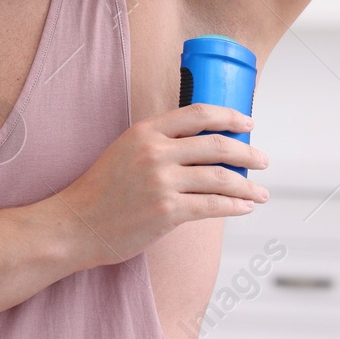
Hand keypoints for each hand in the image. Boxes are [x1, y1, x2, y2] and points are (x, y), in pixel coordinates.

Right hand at [50, 103, 269, 269]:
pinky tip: (244, 207)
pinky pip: (211, 206)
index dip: (229, 116)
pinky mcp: (166, 212)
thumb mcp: (125, 150)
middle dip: (247, 152)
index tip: (247, 123)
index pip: (198, 113)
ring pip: (220, 178)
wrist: (76, 224)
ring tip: (261, 192)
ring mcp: (161, 182)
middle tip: (263, 159)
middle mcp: (155, 152)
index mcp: (145, 132)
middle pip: (215, 145)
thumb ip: (159, 143)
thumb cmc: (101, 190)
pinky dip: (234, 206)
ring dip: (247, 185)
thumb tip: (202, 147)